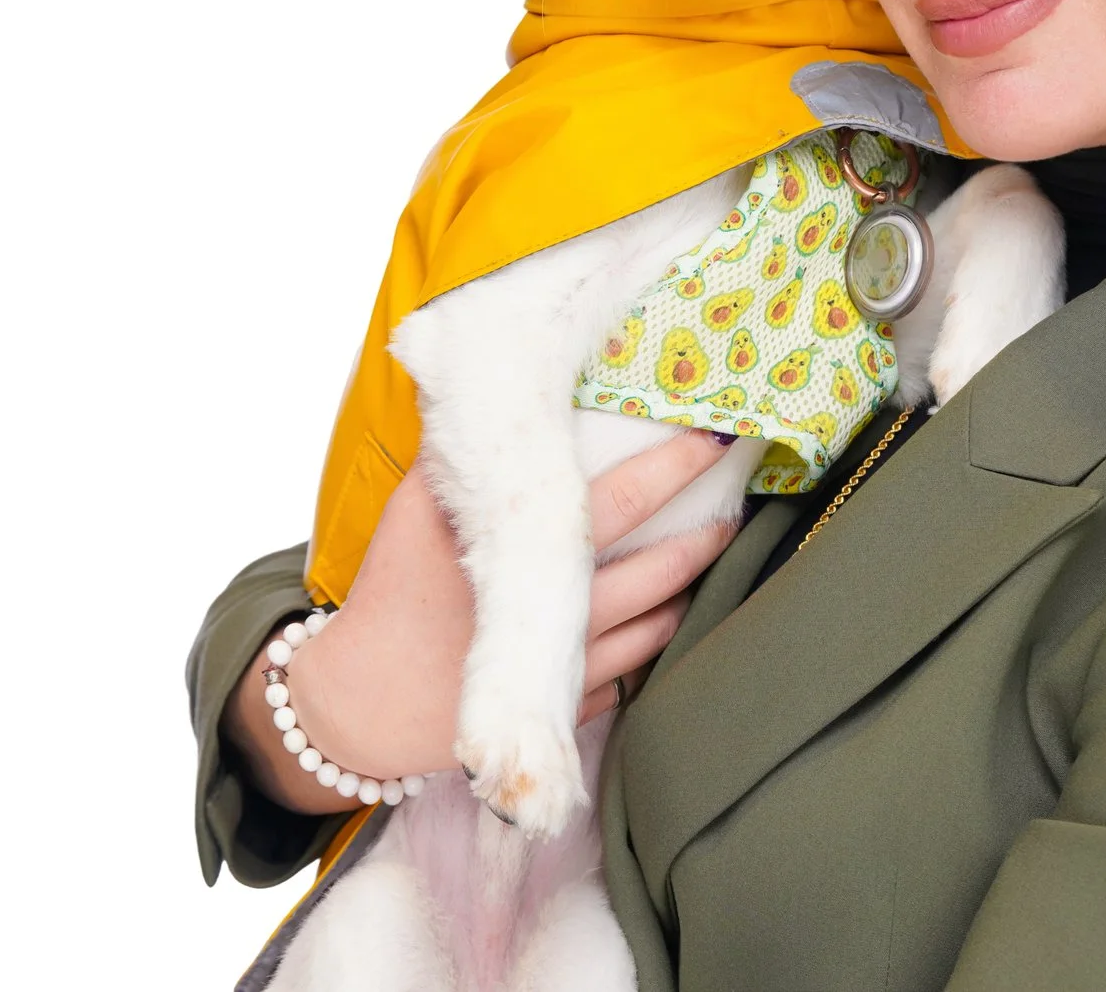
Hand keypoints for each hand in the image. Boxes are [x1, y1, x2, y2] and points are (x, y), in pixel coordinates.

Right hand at [222, 432, 742, 814]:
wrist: (364, 705)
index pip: (619, 500)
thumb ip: (457, 457)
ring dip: (694, 581)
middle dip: (708, 530)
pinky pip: (639, 666)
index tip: (713, 437)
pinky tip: (676, 604)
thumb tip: (498, 399)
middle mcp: (559, 614)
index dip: (673, 466)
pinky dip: (663, 633)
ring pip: (662, 620)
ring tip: (718, 543)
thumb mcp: (410, 511)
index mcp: (522, 555)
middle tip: (741, 496)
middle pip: (662, 566)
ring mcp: (572, 668)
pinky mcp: (571, 706)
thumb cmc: (389, 595)